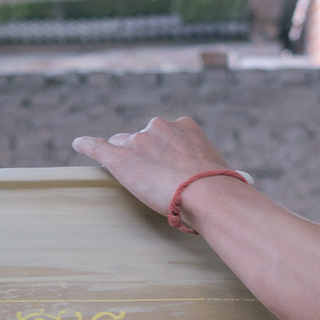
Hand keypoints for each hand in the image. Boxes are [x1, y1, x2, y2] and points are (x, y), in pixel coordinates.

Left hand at [72, 117, 235, 214]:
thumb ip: (217, 173)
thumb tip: (242, 188)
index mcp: (185, 127)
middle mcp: (159, 128)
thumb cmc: (219, 187)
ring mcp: (138, 141)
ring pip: (123, 145)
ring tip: (134, 179)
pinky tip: (78, 144)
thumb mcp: (224, 172)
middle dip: (143, 153)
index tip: (171, 164)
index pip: (166, 134)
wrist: (205, 193)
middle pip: (142, 138)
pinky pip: (97, 146)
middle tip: (154, 177)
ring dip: (127, 159)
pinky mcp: (120, 158)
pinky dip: (86, 144)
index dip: (165, 151)